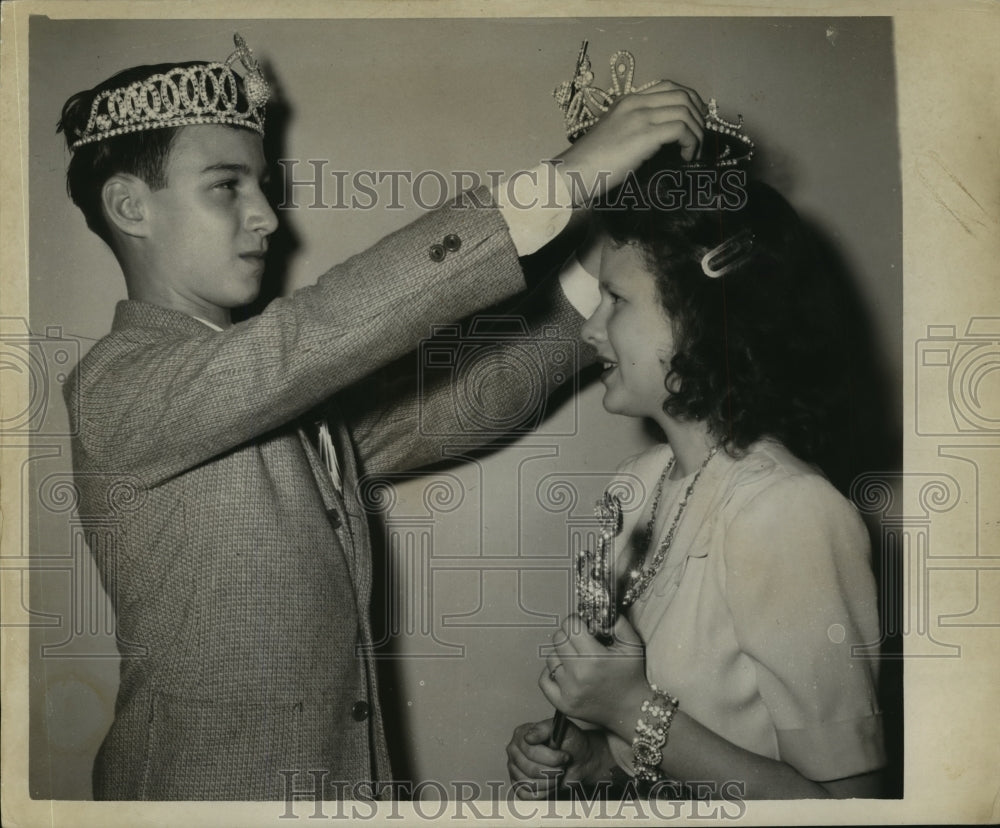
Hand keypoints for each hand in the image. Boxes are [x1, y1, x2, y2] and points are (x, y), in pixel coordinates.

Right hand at [505, 718, 601, 798]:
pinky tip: (551, 783)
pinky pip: (527, 795)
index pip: (530, 751)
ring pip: (529, 783)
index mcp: (521, 734)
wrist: (579, 759)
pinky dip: (543, 793)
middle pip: (530, 769)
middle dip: (552, 770)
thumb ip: (544, 729)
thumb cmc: (570, 742)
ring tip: (558, 773)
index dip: (551, 757)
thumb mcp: (561, 728)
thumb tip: (528, 737)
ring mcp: (514, 769)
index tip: (565, 756)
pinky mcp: (518, 785)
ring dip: (550, 781)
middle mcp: (514, 751)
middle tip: (563, 765)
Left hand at [540, 614, 649, 738]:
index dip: (577, 622)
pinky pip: (544, 679)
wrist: (632, 711)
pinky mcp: (562, 704)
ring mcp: (568, 691)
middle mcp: (579, 675)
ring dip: (561, 654)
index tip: (585, 627)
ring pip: (550, 657)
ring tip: (577, 660)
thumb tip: (598, 609)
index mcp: (595, 658)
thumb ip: (617, 622)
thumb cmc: (631, 675)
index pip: (570, 625)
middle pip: (558, 638)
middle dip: (569, 636)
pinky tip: (565, 672)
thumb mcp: (632, 644)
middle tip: (582, 643)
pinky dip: (551, 672)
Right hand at [556, 80, 705, 204]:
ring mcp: (640, 117)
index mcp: (627, 101)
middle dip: (699, 115)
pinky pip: (681, 129)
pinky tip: (687, 157)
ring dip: (697, 132)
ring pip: (686, 111)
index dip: (689, 101)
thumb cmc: (590, 164)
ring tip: (694, 151)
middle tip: (699, 136)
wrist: (573, 173)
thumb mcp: (612, 136)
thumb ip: (633, 130)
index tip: (694, 120)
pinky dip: (691, 143)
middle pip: (682, 95)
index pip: (668, 87)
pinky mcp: (645, 135)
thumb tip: (656, 141)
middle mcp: (635, 104)